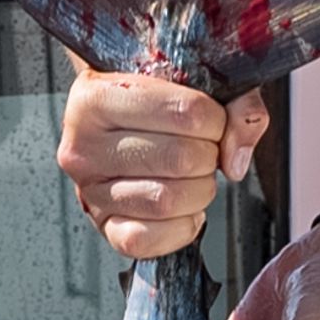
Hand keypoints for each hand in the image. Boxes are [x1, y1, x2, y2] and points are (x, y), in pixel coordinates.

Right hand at [57, 66, 268, 259]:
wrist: (117, 121)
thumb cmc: (154, 98)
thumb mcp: (193, 78)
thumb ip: (234, 103)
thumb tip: (235, 158)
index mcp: (95, 96)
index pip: (185, 112)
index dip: (216, 120)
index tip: (211, 120)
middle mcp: (83, 146)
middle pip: (180, 159)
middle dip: (209, 155)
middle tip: (203, 148)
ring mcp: (89, 191)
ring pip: (167, 201)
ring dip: (199, 190)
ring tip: (193, 175)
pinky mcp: (104, 227)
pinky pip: (148, 240)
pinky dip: (181, 227)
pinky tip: (184, 206)